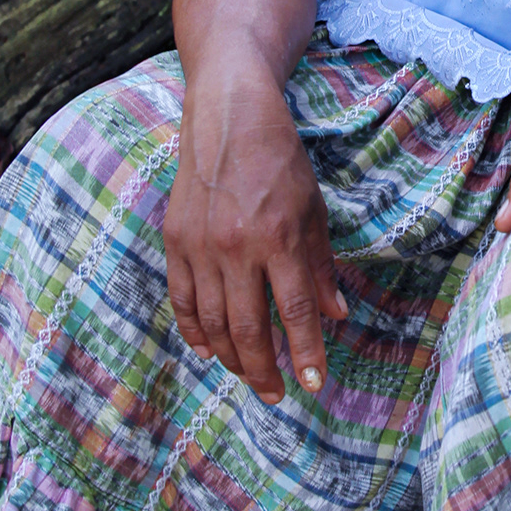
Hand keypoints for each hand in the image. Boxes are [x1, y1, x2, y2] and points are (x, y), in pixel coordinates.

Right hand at [163, 61, 346, 403]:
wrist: (228, 116)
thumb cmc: (280, 161)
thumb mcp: (314, 210)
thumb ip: (321, 267)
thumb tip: (335, 316)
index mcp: (279, 238)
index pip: (294, 313)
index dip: (304, 353)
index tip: (312, 383)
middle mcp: (237, 247)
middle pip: (248, 328)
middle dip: (264, 369)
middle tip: (276, 394)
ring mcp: (201, 246)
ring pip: (212, 322)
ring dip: (231, 358)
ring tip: (248, 376)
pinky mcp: (175, 240)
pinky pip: (182, 299)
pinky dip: (194, 331)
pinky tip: (209, 350)